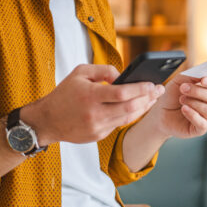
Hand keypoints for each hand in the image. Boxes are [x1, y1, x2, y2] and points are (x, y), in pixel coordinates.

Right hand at [22, 64, 160, 146]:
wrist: (47, 121)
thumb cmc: (64, 94)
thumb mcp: (80, 73)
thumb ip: (104, 70)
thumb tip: (123, 75)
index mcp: (90, 96)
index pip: (122, 93)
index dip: (140, 88)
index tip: (152, 83)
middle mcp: (95, 114)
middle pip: (130, 108)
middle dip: (148, 98)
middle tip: (159, 90)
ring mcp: (97, 127)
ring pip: (128, 118)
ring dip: (143, 108)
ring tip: (153, 98)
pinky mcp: (99, 136)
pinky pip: (119, 124)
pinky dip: (130, 115)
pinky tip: (139, 107)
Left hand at [144, 74, 206, 139]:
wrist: (161, 112)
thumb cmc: (172, 96)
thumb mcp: (178, 81)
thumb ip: (191, 75)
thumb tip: (202, 74)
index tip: (203, 80)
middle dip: (198, 91)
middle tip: (183, 88)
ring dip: (193, 102)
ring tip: (181, 99)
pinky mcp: (200, 129)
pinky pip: (202, 123)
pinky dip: (192, 114)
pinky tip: (183, 109)